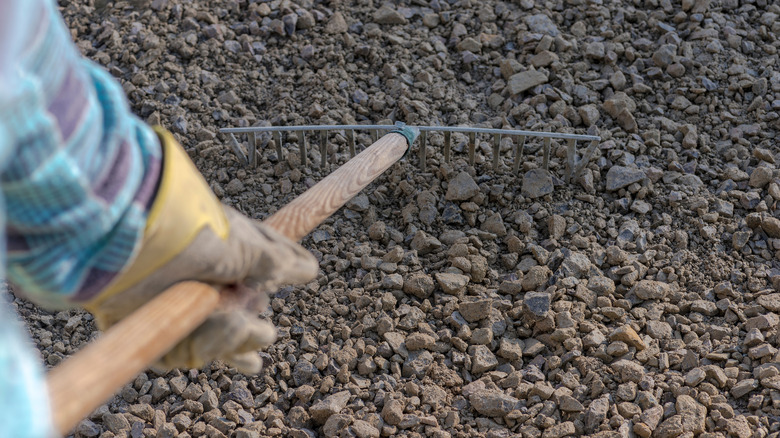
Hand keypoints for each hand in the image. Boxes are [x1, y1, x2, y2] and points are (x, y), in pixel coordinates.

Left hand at [85, 128, 317, 372]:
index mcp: (233, 257)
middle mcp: (213, 286)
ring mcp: (189, 312)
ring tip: (222, 312)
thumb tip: (311, 269)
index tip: (305, 274)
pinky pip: (194, 355)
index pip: (271, 272)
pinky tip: (201, 322)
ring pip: (230, 345)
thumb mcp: (249, 244)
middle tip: (238, 301)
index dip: (289, 275)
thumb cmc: (193, 233)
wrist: (133, 244)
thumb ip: (281, 263)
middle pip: (252, 320)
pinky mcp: (164, 333)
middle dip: (253, 324)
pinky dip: (203, 342)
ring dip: (233, 333)